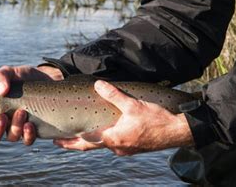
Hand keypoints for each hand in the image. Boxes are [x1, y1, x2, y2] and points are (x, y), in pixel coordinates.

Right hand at [0, 65, 62, 144]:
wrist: (46, 79)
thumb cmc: (22, 77)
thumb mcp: (10, 72)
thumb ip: (0, 76)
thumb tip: (2, 90)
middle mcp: (1, 122)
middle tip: (1, 117)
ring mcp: (16, 127)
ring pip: (10, 138)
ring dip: (14, 128)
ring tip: (21, 112)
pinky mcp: (32, 131)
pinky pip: (26, 140)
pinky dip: (27, 135)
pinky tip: (30, 124)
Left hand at [54, 80, 193, 155]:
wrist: (178, 132)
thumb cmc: (156, 120)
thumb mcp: (133, 105)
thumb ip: (114, 95)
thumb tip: (97, 84)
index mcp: (114, 138)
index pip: (87, 141)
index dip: (71, 141)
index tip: (58, 140)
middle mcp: (117, 148)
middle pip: (91, 147)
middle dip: (74, 145)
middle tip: (59, 143)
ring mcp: (126, 150)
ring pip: (103, 146)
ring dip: (90, 142)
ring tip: (79, 136)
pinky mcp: (134, 147)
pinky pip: (114, 145)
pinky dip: (104, 140)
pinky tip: (105, 134)